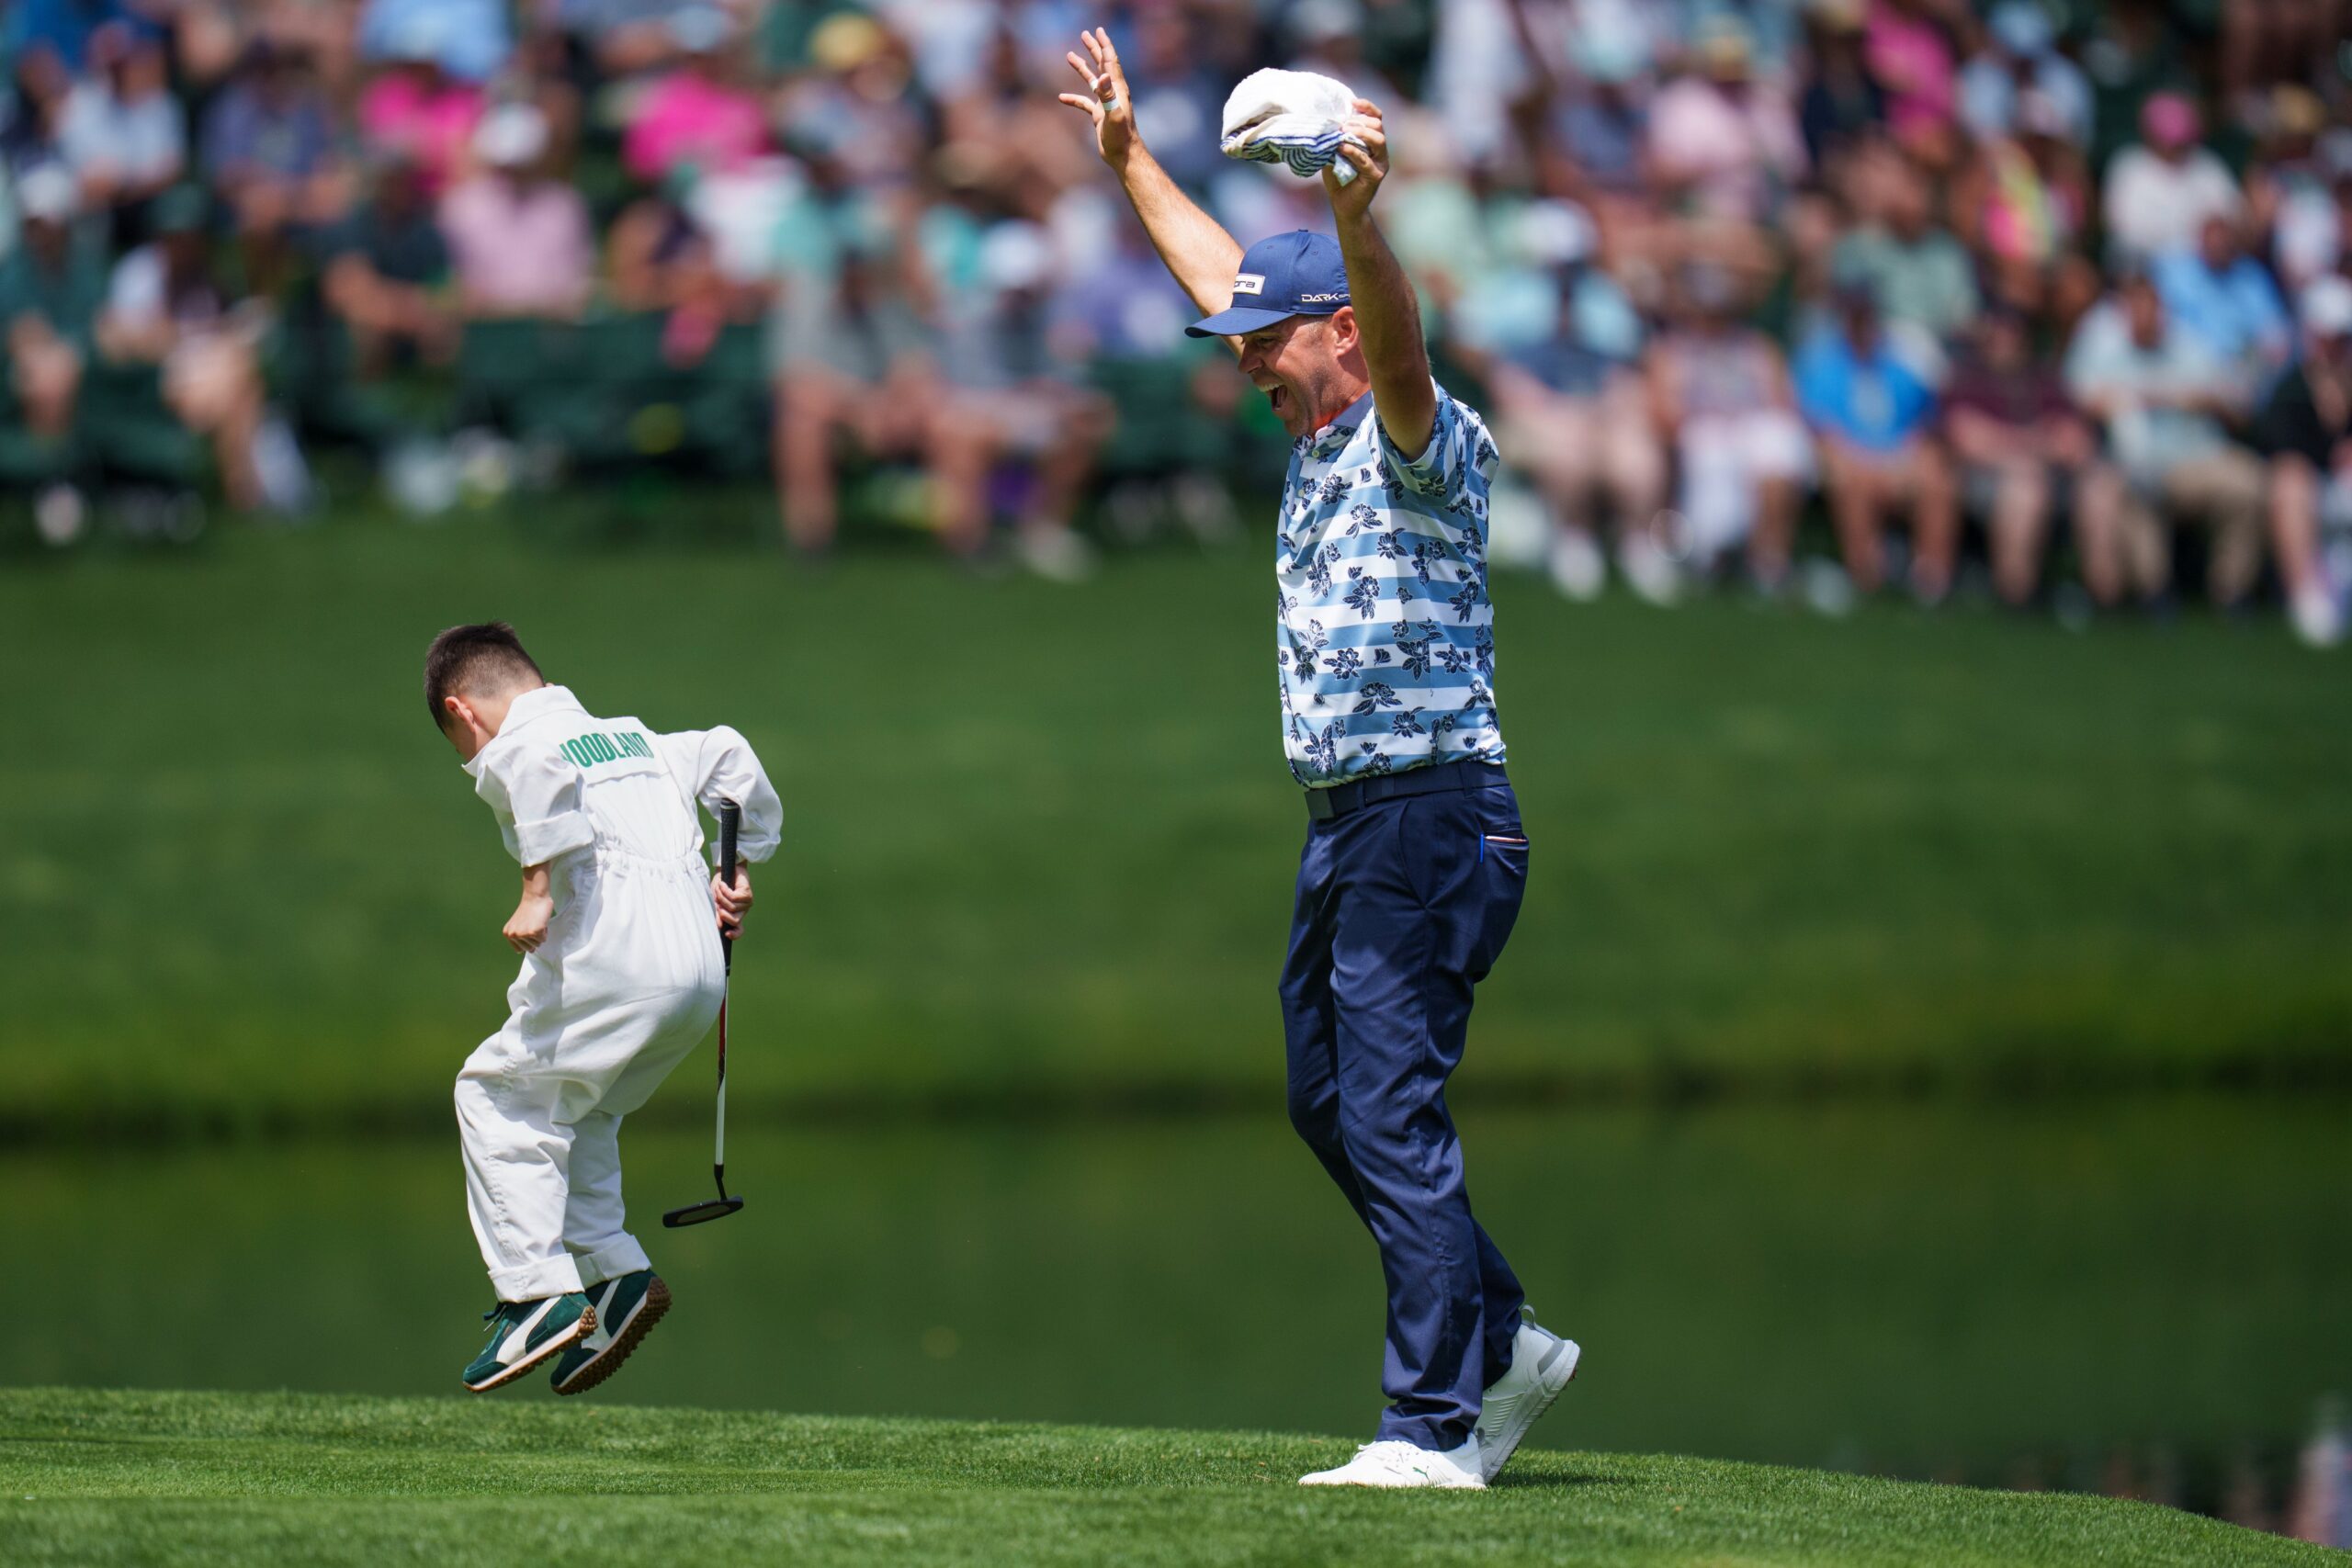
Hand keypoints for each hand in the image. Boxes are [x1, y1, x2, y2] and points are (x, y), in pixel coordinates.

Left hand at [504, 893, 553, 954]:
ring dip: (540, 934)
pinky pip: (544, 939)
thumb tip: (531, 950)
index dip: (527, 941)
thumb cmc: (529, 909)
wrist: (535, 897)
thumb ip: (520, 937)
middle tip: (533, 924)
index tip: (528, 930)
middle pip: (529, 949)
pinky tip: (541, 921)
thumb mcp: (518, 925)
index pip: (519, 949)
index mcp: (508, 933)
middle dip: (534, 939)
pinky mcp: (534, 932)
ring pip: (537, 944)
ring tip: (537, 922)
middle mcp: (513, 935)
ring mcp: (523, 934)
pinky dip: (545, 931)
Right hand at [713, 865, 752, 939]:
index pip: (739, 930)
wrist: (725, 870)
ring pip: (732, 907)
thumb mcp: (716, 901)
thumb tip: (719, 925)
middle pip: (735, 920)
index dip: (735, 935)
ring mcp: (747, 903)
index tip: (726, 934)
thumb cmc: (720, 887)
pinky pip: (734, 897)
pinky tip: (723, 884)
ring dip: (721, 897)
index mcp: (734, 915)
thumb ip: (718, 913)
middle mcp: (742, 911)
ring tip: (719, 889)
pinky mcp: (748, 894)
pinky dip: (725, 890)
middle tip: (718, 904)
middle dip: (723, 913)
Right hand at [1057, 27, 1137, 170]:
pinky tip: (1062, 97)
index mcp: (1117, 88)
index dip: (1104, 45)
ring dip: (1082, 67)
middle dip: (1093, 49)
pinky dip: (1074, 98)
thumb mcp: (1114, 114)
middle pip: (1102, 65)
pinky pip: (1084, 103)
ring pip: (1092, 80)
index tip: (1098, 31)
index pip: (1110, 61)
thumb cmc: (1121, 136)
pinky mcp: (1099, 115)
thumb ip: (1108, 95)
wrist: (1124, 155)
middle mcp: (1112, 93)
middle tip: (1085, 34)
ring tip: (1069, 55)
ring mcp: (1105, 103)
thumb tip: (1101, 76)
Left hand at [1323, 99, 1389, 223]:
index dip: (1367, 107)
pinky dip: (1353, 151)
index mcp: (1373, 143)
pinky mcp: (1375, 176)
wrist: (1343, 206)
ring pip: (1379, 140)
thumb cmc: (1339, 179)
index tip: (1352, 102)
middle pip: (1378, 126)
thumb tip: (1325, 122)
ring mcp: (1380, 164)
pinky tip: (1341, 148)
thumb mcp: (1334, 153)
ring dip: (1360, 133)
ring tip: (1343, 133)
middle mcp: (1381, 151)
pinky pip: (1366, 160)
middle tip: (1342, 125)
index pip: (1377, 118)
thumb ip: (1335, 138)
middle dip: (1360, 121)